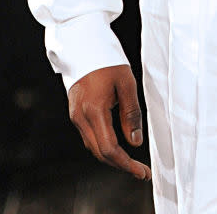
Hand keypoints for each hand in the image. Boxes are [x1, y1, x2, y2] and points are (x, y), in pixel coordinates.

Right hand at [68, 64, 150, 180]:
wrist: (83, 44)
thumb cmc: (107, 61)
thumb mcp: (126, 83)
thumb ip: (131, 113)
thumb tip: (135, 142)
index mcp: (93, 110)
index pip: (109, 149)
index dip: (126, 164)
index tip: (141, 172)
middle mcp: (80, 117)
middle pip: (100, 152)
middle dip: (121, 164)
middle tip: (141, 170)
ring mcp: (75, 115)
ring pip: (93, 146)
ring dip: (112, 157)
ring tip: (132, 161)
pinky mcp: (75, 112)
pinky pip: (89, 136)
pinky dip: (103, 145)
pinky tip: (116, 145)